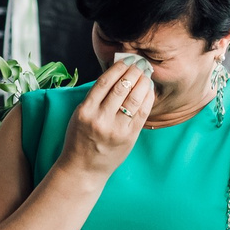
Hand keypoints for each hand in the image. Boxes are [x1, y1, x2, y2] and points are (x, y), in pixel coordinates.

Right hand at [58, 58, 151, 179]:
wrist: (83, 168)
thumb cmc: (80, 139)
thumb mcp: (79, 115)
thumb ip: (95, 98)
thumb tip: (117, 75)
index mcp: (85, 111)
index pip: (104, 82)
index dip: (118, 68)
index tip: (126, 61)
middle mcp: (100, 119)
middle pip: (121, 88)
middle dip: (133, 72)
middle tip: (139, 64)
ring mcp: (116, 129)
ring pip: (134, 99)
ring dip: (142, 83)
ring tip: (145, 75)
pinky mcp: (129, 137)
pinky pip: (142, 113)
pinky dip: (147, 98)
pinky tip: (149, 90)